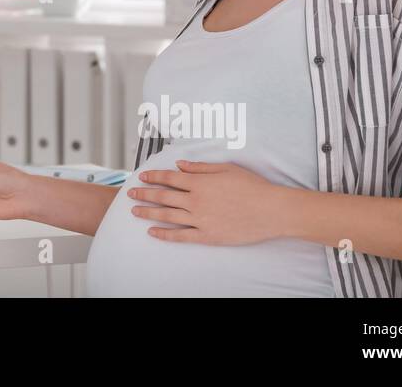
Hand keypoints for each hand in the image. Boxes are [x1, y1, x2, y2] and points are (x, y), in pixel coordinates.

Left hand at [127, 159, 282, 244]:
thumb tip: (180, 165)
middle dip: (144, 194)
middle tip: (130, 194)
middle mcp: (195, 200)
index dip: (153, 177)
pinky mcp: (207, 236)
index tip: (141, 177)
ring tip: (134, 212)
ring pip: (167, 216)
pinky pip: (181, 236)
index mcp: (200, 182)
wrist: (270, 210)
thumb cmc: (251, 186)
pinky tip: (152, 232)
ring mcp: (200, 220)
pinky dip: (164, 234)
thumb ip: (200, 168)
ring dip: (148, 213)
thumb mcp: (226, 168)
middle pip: (163, 197)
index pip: (169, 178)